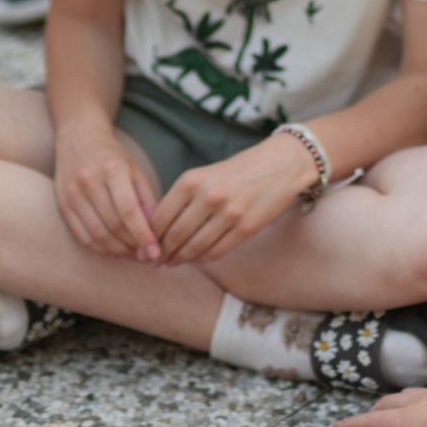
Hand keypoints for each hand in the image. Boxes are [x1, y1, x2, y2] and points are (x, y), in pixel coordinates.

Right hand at [52, 120, 163, 262]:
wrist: (78, 138)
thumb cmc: (113, 157)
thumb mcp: (135, 170)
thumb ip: (146, 200)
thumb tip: (157, 234)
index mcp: (111, 169)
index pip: (128, 210)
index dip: (143, 235)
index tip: (156, 252)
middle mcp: (88, 181)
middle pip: (113, 226)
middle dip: (134, 247)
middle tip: (150, 258)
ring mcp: (72, 194)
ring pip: (97, 235)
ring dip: (119, 252)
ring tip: (135, 256)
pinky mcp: (63, 205)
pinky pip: (82, 236)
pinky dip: (101, 249)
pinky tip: (116, 252)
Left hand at [149, 132, 314, 267]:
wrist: (280, 164)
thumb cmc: (238, 170)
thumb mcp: (205, 174)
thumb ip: (183, 198)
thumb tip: (160, 228)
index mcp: (192, 180)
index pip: (160, 217)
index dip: (149, 237)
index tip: (145, 247)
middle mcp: (207, 197)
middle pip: (174, 235)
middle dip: (162, 252)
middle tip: (155, 261)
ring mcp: (228, 214)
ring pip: (194, 247)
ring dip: (180, 258)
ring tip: (173, 262)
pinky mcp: (245, 229)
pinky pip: (215, 251)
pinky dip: (202, 258)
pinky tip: (196, 258)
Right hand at [334, 362, 426, 426]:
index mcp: (413, 419)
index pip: (376, 422)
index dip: (356, 426)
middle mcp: (418, 403)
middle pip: (384, 408)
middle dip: (368, 417)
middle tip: (357, 426)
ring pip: (399, 400)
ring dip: (385, 409)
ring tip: (382, 418)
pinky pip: (415, 398)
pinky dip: (404, 405)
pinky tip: (417, 410)